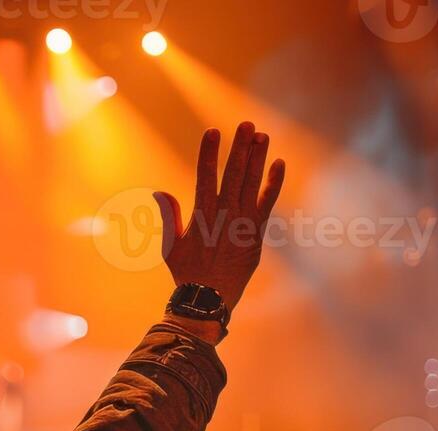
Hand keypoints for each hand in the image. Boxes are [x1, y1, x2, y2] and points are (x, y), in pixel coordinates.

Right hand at [154, 122, 284, 311]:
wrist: (209, 298)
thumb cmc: (186, 273)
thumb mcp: (170, 245)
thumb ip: (169, 216)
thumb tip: (159, 192)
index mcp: (201, 216)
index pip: (205, 177)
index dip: (209, 153)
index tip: (213, 132)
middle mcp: (224, 215)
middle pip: (233, 174)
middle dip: (239, 148)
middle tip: (245, 124)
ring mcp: (243, 223)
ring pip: (251, 183)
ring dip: (257, 158)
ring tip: (261, 135)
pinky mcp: (256, 233)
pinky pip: (267, 203)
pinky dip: (273, 183)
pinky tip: (278, 164)